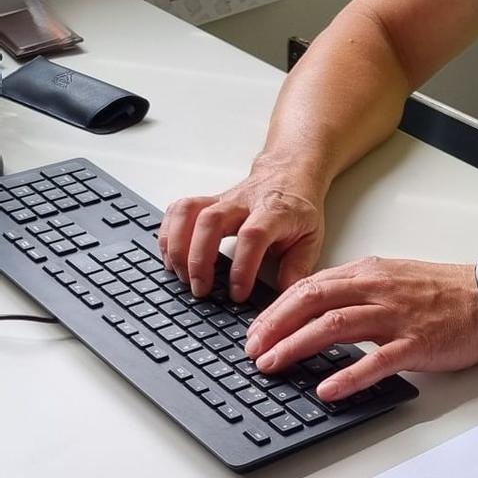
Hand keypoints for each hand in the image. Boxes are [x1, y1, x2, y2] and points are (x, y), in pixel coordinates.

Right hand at [158, 160, 325, 301]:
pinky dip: (167, 233)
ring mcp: (222, 200)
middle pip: (211, 222)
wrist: (289, 175)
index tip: (237, 293)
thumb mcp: (310, 239)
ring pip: (189, 212)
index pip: (253, 236)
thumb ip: (297, 269)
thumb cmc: (298, 210)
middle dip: (199, 258)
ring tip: (180, 275)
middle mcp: (243, 203)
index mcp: (274, 213)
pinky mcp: (207, 202)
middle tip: (200, 289)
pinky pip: (178, 210)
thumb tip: (286, 301)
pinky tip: (169, 257)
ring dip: (178, 245)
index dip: (242, 266)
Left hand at [244, 257, 477, 400]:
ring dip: (297, 347)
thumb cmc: (446, 293)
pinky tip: (328, 389)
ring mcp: (397, 316)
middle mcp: (377, 290)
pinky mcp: (417, 343)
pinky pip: (376, 360)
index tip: (255, 332)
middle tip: (252, 352)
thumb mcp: (395, 278)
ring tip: (273, 366)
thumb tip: (317, 307)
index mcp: (369, 273)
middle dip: (274, 327)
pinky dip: (348, 375)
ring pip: (334, 326)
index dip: (275, 310)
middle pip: (311, 302)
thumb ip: (357, 289)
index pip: (309, 287)